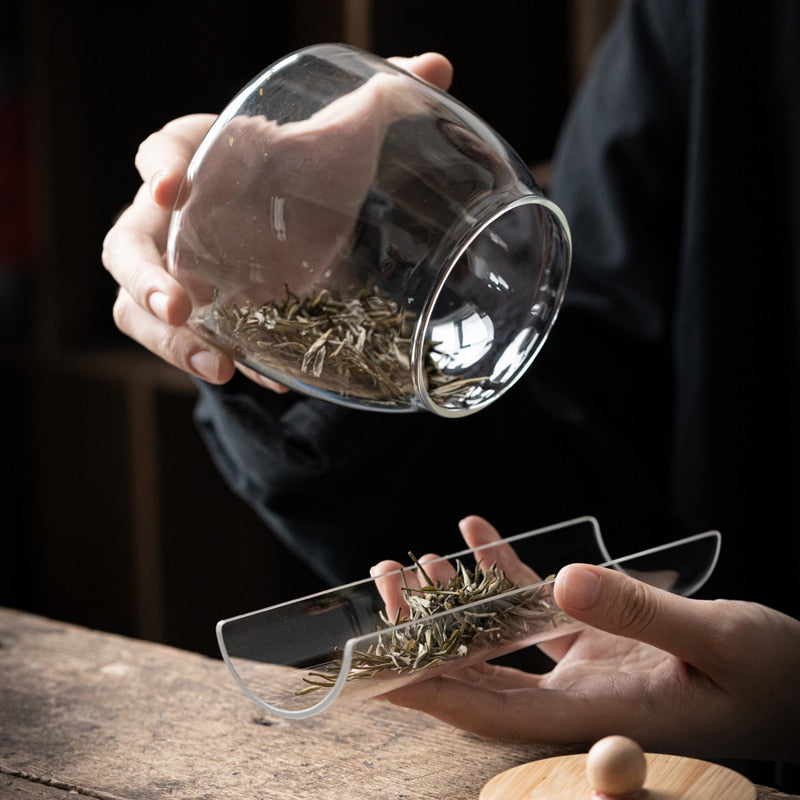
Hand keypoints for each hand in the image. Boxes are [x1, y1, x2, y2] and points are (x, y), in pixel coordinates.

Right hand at [102, 53, 453, 387]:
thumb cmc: (311, 166)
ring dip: (169, 340)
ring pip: (138, 307)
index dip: (157, 166)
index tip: (170, 187)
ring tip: (218, 367)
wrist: (308, 217)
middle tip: (180, 304)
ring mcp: (181, 270)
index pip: (162, 149)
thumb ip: (381, 101)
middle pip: (127, 246)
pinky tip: (263, 376)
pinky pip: (188, 341)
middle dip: (144, 276)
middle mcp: (175, 218)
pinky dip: (217, 359)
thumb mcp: (343, 136)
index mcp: (203, 156)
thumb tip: (438, 65)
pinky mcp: (203, 311)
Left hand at [377, 516, 799, 764]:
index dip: (431, 691)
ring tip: (415, 559)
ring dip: (455, 601)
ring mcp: (585, 668)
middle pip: (480, 673)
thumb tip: (565, 580)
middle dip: (425, 633)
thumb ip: (641, 611)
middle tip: (386, 582)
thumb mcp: (717, 639)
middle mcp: (579, 698)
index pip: (493, 710)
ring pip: (501, 640)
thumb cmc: (778, 674)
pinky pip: (538, 608)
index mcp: (599, 715)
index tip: (378, 665)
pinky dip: (507, 573)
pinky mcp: (599, 641)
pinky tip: (479, 533)